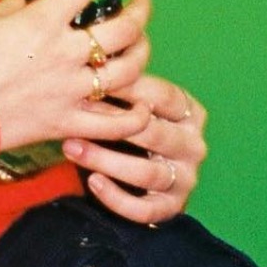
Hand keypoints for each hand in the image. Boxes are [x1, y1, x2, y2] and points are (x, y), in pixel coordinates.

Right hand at [0, 0, 152, 152]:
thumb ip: (14, 8)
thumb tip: (32, 4)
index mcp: (42, 20)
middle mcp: (64, 53)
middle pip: (124, 26)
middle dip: (138, 9)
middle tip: (139, 2)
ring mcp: (70, 91)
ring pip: (129, 70)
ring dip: (142, 53)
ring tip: (140, 44)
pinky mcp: (66, 123)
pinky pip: (114, 123)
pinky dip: (135, 115)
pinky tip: (141, 103)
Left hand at [62, 73, 206, 225]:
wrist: (138, 173)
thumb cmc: (131, 125)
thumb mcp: (134, 104)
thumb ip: (123, 85)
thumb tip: (95, 57)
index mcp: (191, 113)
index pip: (164, 96)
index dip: (130, 87)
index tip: (93, 80)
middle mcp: (194, 146)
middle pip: (155, 134)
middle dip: (113, 125)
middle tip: (76, 115)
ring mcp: (186, 179)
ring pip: (147, 172)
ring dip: (106, 160)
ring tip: (72, 148)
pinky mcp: (171, 208)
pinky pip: (145, 209)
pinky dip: (117, 198)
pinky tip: (92, 182)